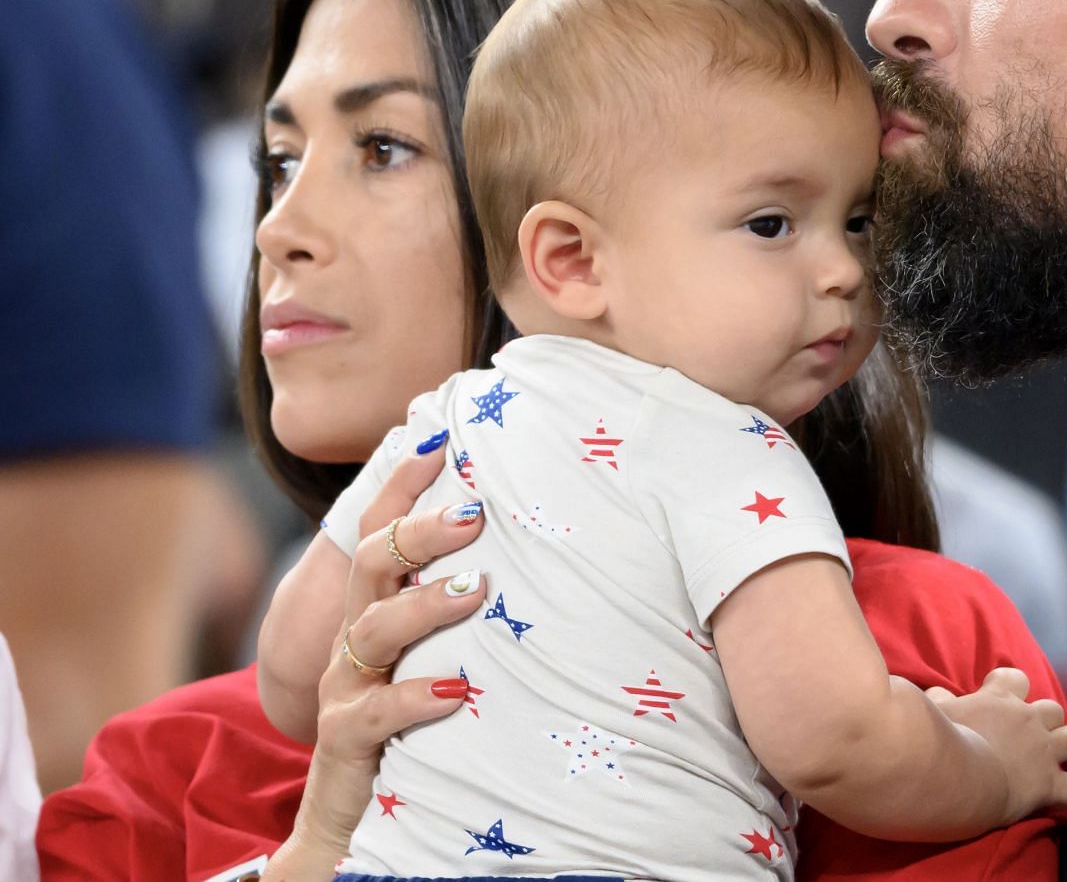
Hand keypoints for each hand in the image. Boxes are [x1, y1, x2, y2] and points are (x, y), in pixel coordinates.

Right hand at [267, 465, 486, 877]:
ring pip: (373, 630)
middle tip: (473, 512)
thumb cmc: (408, 725)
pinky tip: (458, 691)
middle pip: (373, 564)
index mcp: (375, 611)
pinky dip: (416, 697)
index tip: (441, 440)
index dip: (402, 485)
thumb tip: (524, 554)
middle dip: (418, 530)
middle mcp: (355, 640)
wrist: (350, 821)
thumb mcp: (433, 657)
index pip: (378, 532)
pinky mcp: (348, 740)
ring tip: (475, 589)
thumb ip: (458, 607)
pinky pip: (376, 712)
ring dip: (425, 604)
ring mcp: (347, 689)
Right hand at [930, 668, 1066, 825]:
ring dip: (1062, 750)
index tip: (997, 701)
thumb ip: (939, 698)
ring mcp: (1043, 752)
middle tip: (1024, 742)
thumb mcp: (934, 711)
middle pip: (1053, 710)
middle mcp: (1027, 719)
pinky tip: (1060, 798)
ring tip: (1045, 765)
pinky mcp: (1049, 785)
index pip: (1016, 678)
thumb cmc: (938, 739)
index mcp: (999, 697)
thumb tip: (939, 693)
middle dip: (1045, 723)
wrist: (952, 774)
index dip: (1011, 688)